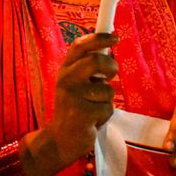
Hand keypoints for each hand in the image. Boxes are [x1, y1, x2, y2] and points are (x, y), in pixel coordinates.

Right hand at [38, 32, 117, 170]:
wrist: (60, 139)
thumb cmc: (73, 108)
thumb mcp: (75, 84)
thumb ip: (87, 68)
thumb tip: (108, 46)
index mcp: (65, 69)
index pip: (80, 46)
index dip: (99, 37)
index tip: (115, 36)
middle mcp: (66, 79)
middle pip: (95, 61)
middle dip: (111, 66)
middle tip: (112, 74)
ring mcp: (73, 96)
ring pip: (107, 89)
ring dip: (106, 100)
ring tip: (94, 108)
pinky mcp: (81, 114)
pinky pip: (107, 108)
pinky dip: (105, 115)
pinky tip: (92, 121)